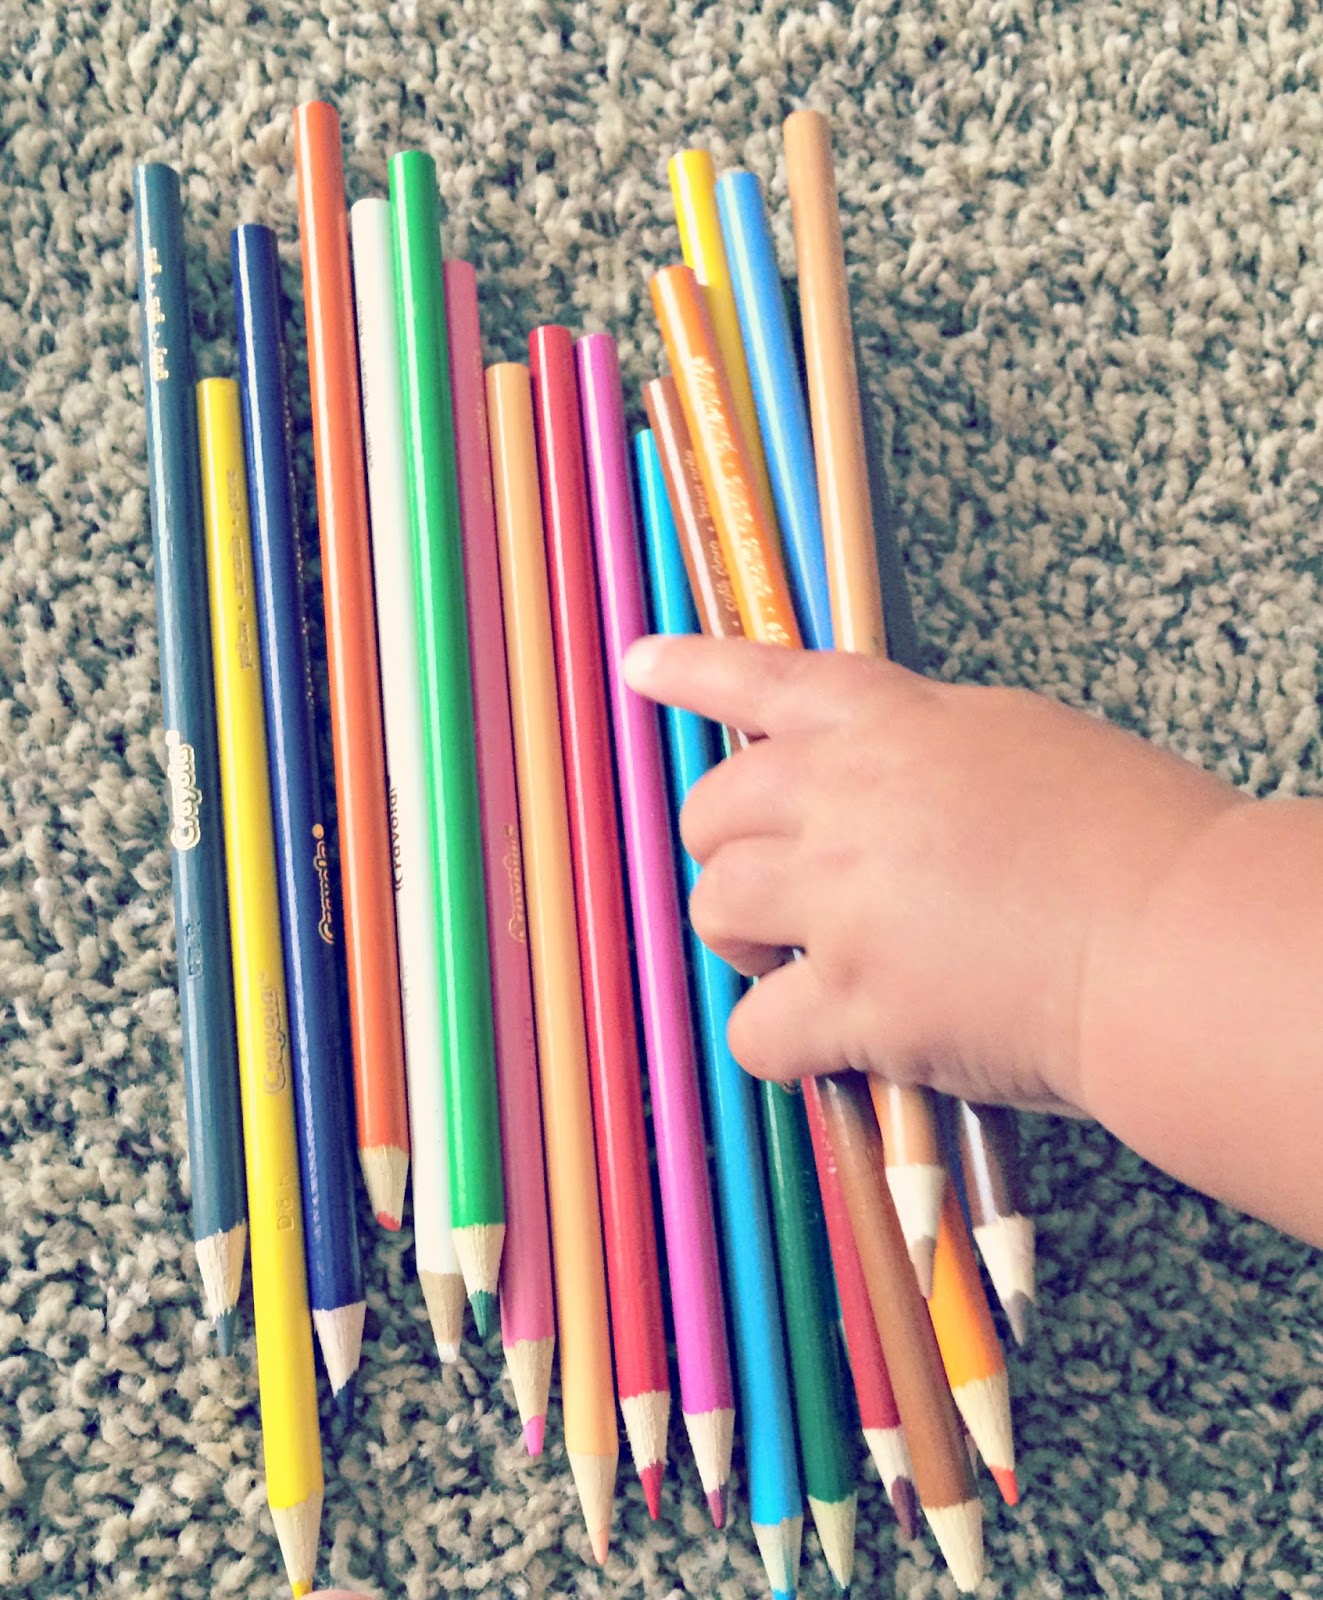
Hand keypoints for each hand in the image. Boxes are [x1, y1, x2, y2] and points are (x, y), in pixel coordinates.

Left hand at [624, 635, 1244, 1118]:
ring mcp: (842, 899)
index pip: (770, 679)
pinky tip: (827, 1041)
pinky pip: (755, 1029)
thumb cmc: (1134, 838)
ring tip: (796, 960)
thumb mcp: (1023, 741)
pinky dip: (777, 1042)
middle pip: (714, 810)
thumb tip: (872, 782)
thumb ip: (925, 752)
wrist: (1177, 939)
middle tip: (772, 888)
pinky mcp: (855, 999)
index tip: (643, 666)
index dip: (697, 671)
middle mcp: (846, 798)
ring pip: (715, 907)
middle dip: (726, 849)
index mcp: (893, 723)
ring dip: (743, 937)